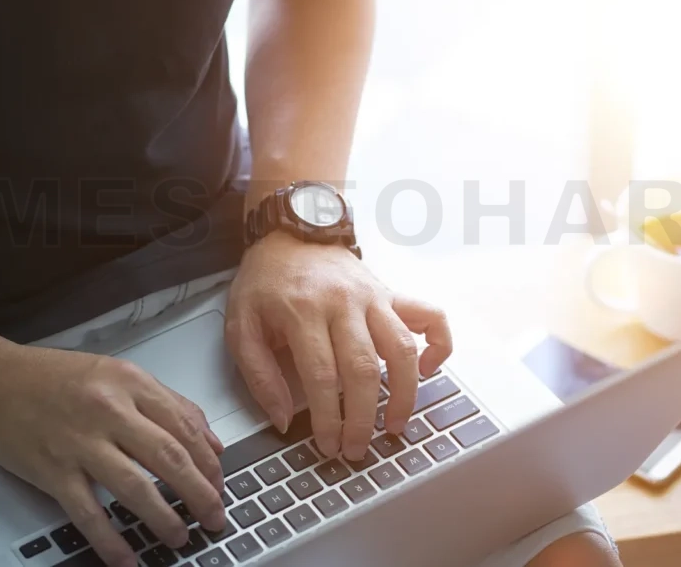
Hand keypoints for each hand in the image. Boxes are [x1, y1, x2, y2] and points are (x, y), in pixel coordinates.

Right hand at [0, 345, 225, 566]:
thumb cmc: (55, 378)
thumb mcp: (117, 375)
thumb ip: (167, 403)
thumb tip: (210, 440)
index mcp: (130, 382)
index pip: (184, 425)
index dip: (210, 461)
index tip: (221, 484)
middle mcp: (109, 410)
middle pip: (169, 457)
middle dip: (200, 493)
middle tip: (215, 517)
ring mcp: (80, 442)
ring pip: (135, 487)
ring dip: (164, 518)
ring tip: (181, 537)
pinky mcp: (53, 471)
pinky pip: (88, 513)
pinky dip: (111, 541)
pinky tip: (128, 559)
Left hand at [225, 232, 452, 461]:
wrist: (291, 232)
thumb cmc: (265, 281)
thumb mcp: (242, 324)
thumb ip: (258, 374)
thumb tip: (283, 418)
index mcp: (303, 311)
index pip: (322, 375)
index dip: (328, 418)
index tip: (329, 445)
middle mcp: (343, 303)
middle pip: (364, 369)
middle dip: (363, 418)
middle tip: (357, 448)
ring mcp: (373, 296)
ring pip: (402, 349)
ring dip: (405, 394)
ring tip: (395, 425)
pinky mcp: (391, 293)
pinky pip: (430, 316)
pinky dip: (439, 345)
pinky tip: (429, 370)